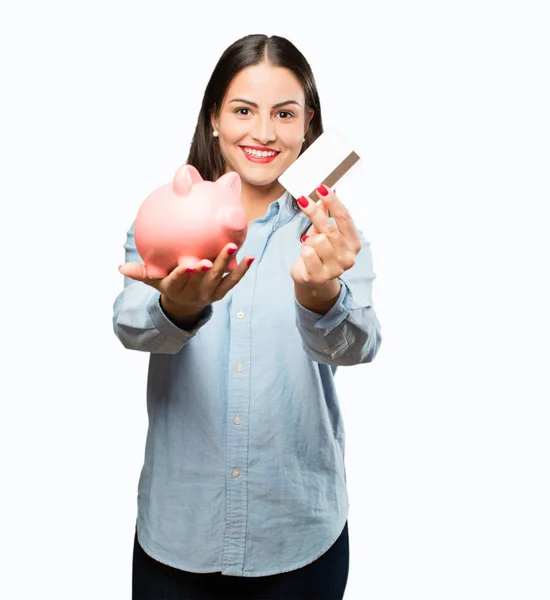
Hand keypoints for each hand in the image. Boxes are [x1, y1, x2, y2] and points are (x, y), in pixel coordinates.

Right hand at [119, 243, 254, 315]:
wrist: (186, 303)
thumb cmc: (168, 283)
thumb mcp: (154, 280)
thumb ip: (140, 273)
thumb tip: (120, 268)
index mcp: (176, 287)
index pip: (178, 281)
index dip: (183, 275)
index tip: (186, 266)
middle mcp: (195, 291)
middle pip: (202, 279)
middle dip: (207, 270)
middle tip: (210, 258)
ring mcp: (211, 292)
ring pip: (220, 278)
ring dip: (226, 263)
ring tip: (232, 247)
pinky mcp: (223, 291)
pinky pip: (234, 280)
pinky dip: (241, 269)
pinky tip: (249, 256)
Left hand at [291, 185, 360, 285]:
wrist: (313, 281)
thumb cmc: (320, 254)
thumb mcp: (324, 232)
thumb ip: (325, 215)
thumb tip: (323, 196)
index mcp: (353, 243)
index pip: (345, 218)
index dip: (333, 202)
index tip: (322, 188)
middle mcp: (348, 256)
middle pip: (330, 228)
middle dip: (314, 212)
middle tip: (303, 200)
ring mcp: (335, 268)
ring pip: (317, 241)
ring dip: (310, 240)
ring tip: (310, 245)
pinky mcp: (320, 276)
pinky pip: (308, 254)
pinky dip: (304, 250)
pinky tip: (307, 255)